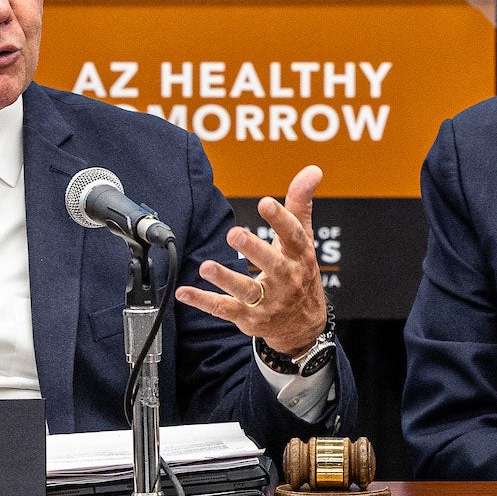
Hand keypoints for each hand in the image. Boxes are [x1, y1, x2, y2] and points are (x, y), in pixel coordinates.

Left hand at [175, 164, 330, 356]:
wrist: (303, 326)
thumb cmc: (300, 273)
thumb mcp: (303, 240)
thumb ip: (300, 204)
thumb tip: (312, 169)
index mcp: (300, 257)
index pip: (293, 236)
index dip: (280, 219)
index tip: (265, 202)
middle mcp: (286, 279)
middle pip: (271, 264)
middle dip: (253, 249)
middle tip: (234, 233)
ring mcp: (267, 301)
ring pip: (246, 290)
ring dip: (225, 279)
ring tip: (206, 267)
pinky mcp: (249, 317)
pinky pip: (224, 309)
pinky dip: (203, 301)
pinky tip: (184, 292)